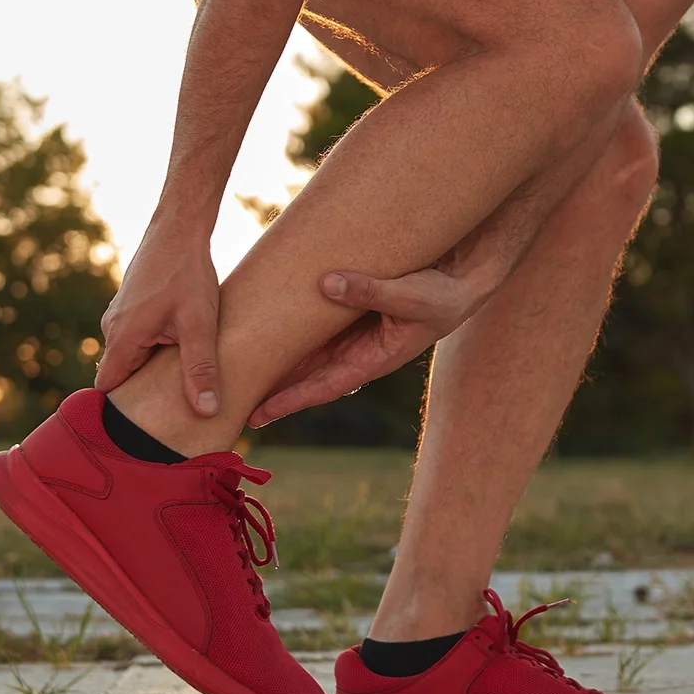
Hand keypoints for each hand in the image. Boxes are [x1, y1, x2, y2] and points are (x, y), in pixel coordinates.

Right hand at [95, 221, 222, 415]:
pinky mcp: (131, 306)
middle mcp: (113, 328)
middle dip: (140, 394)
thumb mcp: (200, 324)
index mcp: (122, 338)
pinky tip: (178, 353)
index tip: (142, 427)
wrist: (180, 226)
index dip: (121, 411)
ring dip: (149, 370)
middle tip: (167, 414)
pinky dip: (152, 350)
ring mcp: (120, 315)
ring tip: (176, 386)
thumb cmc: (188, 273)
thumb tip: (206, 412)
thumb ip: (201, 369)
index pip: (107, 390)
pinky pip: (135, 339)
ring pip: (129, 356)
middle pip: (119, 375)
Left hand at [247, 262, 498, 428]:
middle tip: (231, 399)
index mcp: (374, 360)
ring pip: (308, 352)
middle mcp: (358, 351)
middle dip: (272, 388)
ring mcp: (354, 334)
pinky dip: (291, 331)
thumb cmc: (443, 294)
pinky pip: (315, 326)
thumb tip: (326, 283)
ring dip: (277, 361)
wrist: (462, 279)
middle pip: (307, 375)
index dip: (290, 401)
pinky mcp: (352, 312)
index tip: (258, 413)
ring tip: (237, 367)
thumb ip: (371, 290)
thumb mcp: (412, 294)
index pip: (324, 386)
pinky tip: (265, 326)